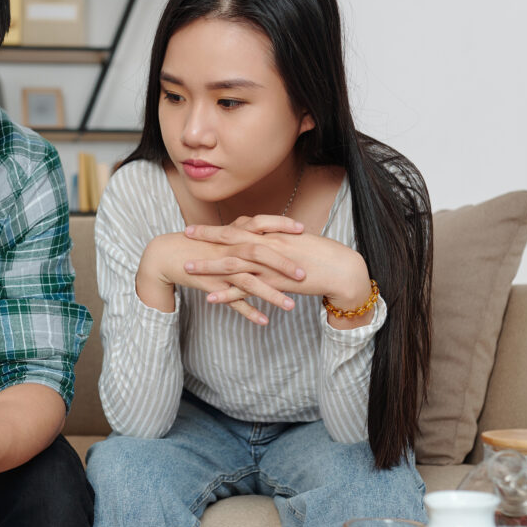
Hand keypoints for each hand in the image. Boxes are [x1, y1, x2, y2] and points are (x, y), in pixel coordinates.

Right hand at [137, 215, 305, 323]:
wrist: (167, 255)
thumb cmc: (197, 244)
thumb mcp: (222, 234)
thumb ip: (243, 231)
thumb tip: (265, 228)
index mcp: (234, 234)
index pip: (262, 224)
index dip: (282, 226)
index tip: (302, 230)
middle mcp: (230, 250)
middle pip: (260, 254)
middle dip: (283, 265)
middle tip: (304, 275)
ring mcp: (222, 269)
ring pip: (249, 282)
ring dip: (271, 295)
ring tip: (291, 306)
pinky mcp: (213, 287)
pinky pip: (233, 301)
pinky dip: (248, 311)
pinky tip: (264, 321)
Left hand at [184, 220, 372, 323]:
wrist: (343, 269)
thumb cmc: (323, 255)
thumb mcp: (296, 244)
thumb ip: (277, 241)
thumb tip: (264, 239)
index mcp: (273, 234)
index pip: (239, 228)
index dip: (216, 228)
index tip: (196, 227)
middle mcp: (268, 246)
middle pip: (230, 240)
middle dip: (206, 238)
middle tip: (184, 236)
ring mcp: (271, 265)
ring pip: (233, 264)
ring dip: (209, 267)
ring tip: (188, 269)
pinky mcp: (276, 284)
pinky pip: (247, 290)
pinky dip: (228, 295)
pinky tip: (211, 299)